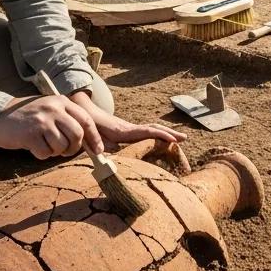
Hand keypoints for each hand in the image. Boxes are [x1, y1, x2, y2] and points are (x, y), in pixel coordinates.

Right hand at [0, 94, 104, 159]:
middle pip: (77, 134)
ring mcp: (41, 121)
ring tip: (46, 145)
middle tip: (65, 151)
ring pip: (62, 146)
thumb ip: (68, 120)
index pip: (86, 120)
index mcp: (61, 101)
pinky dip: (42, 155)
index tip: (98, 150)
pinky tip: (34, 146)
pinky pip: (46, 153)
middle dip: (74, 147)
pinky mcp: (29, 135)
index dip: (95, 137)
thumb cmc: (29, 116)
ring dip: (56, 152)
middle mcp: (53, 109)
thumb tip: (91, 142)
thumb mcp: (50, 109)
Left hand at [69, 90, 186, 149]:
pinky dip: (158, 134)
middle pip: (154, 128)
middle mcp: (130, 128)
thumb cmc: (89, 128)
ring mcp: (130, 128)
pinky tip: (162, 139)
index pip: (147, 132)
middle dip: (170, 133)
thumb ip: (100, 147)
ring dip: (167, 133)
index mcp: (124, 131)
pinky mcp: (128, 130)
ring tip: (179, 139)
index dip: (160, 136)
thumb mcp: (93, 138)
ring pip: (152, 129)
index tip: (173, 140)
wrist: (85, 113)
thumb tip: (106, 157)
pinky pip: (147, 131)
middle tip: (185, 139)